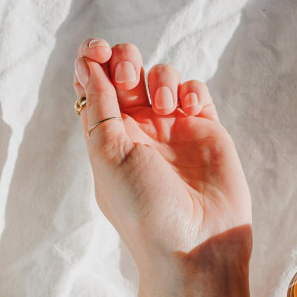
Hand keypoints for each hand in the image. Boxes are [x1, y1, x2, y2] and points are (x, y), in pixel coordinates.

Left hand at [73, 38, 250, 296]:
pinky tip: (188, 109)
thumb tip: (89, 63)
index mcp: (109, 139)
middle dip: (126, 62)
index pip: (96, 87)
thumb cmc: (144, 209)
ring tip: (163, 106)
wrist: (195, 244)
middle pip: (128, 73)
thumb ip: (99, 107)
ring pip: (163, 77)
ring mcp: (175, 131)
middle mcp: (141, 133)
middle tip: (129, 79)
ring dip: (160, 78)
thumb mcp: (108, 156)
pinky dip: (191, 90)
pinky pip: (197, 92)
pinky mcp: (207, 132)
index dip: (94, 62)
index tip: (97, 52)